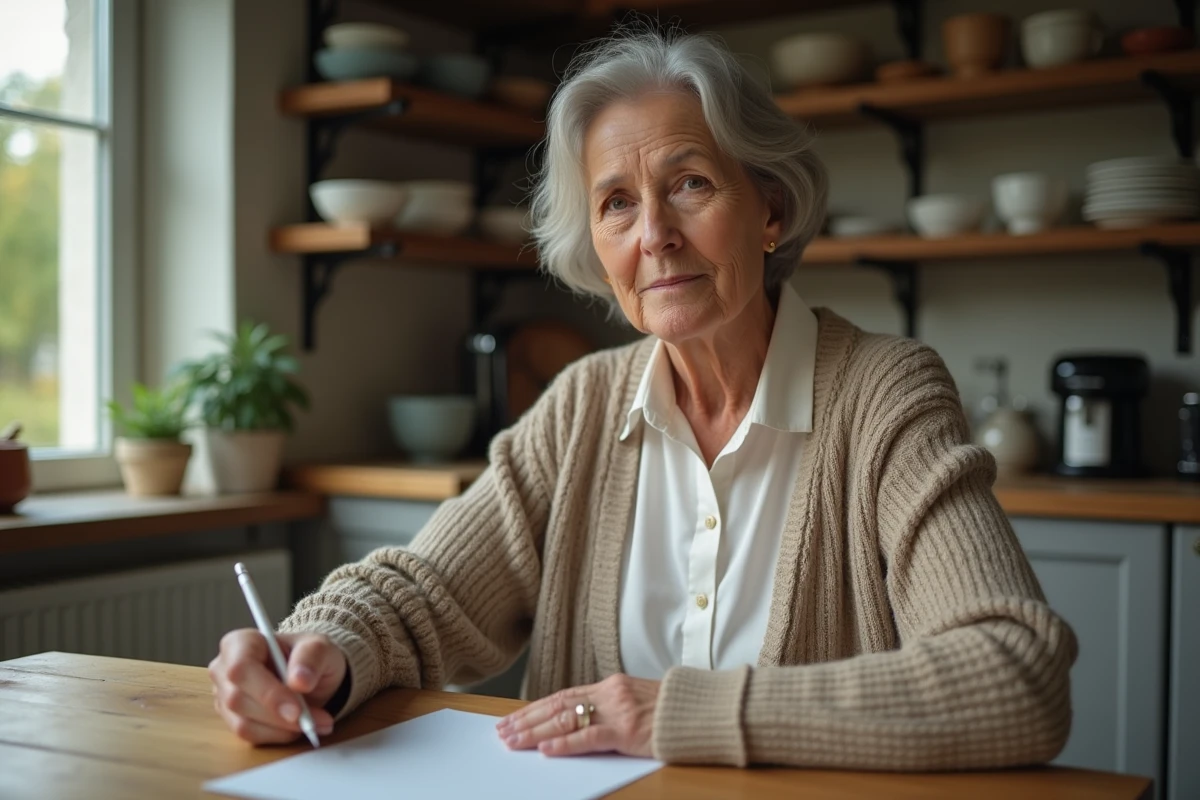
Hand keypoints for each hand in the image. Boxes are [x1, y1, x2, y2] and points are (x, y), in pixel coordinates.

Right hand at [209, 629, 346, 744]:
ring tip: (315, 723)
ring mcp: (224, 697)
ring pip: (244, 723)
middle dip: (278, 715)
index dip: (267, 692)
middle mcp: (224, 669)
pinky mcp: (232, 719)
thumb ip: (311, 658)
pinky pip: (250, 736)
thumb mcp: (320, 647)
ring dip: (282, 728)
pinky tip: (299, 728)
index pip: (241, 668)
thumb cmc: (309, 656)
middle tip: (312, 721)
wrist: (309, 675)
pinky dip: (278, 736)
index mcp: (240, 642)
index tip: (296, 709)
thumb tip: (300, 681)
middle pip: (239, 699)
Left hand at [495, 674, 659, 757]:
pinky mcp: (628, 731)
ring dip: (536, 733)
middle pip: (558, 706)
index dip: (535, 708)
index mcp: (611, 685)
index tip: (513, 718)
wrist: (702, 711)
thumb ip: (610, 706)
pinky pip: (590, 737)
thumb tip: (580, 719)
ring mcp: (618, 712)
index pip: (563, 696)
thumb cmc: (672, 710)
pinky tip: (546, 750)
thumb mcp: (637, 700)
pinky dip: (565, 745)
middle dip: (527, 721)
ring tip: (514, 741)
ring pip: (567, 720)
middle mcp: (610, 694)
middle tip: (503, 732)